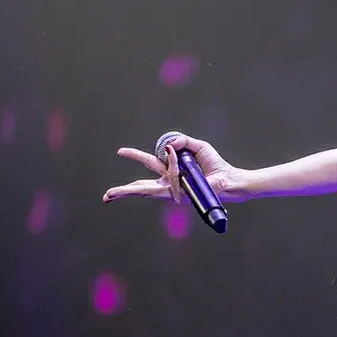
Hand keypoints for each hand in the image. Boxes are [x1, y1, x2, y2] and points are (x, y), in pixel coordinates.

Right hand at [103, 133, 245, 203]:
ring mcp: (172, 191)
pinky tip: (136, 187)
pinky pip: (165, 181)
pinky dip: (162, 172)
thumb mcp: (198, 147)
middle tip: (107, 195)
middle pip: (141, 185)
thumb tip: (168, 145)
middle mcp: (169, 183)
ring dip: (127, 192)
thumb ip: (182, 141)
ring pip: (145, 191)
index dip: (135, 157)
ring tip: (109, 195)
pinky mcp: (178, 195)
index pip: (150, 163)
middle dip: (124, 190)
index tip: (120, 151)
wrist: (229, 179)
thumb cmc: (215, 165)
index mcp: (171, 172)